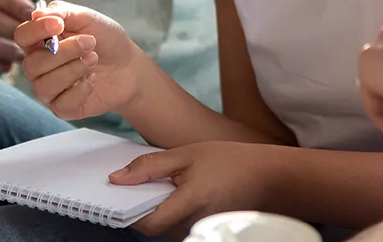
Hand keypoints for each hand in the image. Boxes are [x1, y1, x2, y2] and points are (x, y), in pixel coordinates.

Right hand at [16, 1, 144, 120]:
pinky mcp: (62, 107)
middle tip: (90, 42)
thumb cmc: (106, 40)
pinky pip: (61, 102)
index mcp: (41, 41)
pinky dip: (82, 88)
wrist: (129, 66)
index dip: (36, 30)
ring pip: (44, 85)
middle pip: (31, 64)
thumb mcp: (87, 18)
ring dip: (74, 69)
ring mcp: (49, 89)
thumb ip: (62, 13)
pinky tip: (93, 79)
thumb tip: (36, 13)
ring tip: (94, 59)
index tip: (58, 24)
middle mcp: (39, 66)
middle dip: (65, 52)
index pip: (22, 36)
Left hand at [110, 142, 275, 238]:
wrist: (265, 175)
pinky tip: (177, 192)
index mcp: (189, 203)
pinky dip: (171, 211)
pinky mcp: (204, 229)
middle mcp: (193, 223)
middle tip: (138, 186)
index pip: (147, 223)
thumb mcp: (187, 154)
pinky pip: (178, 225)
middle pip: (154, 227)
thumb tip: (117, 179)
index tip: (119, 197)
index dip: (128, 213)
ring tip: (162, 185)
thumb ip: (151, 166)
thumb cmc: (230, 161)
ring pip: (166, 227)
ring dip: (157, 209)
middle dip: (142, 208)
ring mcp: (200, 229)